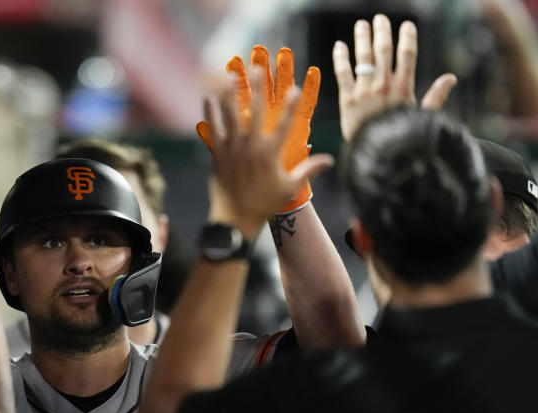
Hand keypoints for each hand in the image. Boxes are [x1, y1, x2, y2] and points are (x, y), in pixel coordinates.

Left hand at [197, 46, 319, 212]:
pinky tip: (208, 98)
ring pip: (231, 117)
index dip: (292, 106)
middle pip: (256, 112)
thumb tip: (330, 159)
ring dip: (231, 95)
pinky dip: (209, 115)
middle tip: (258, 68)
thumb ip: (309, 170)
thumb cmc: (265, 204)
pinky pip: (212, 131)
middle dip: (258, 88)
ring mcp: (232, 149)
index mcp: (271, 153)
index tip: (296, 88)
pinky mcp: (217, 155)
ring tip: (231, 76)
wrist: (236, 218)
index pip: (286, 125)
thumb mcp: (290, 187)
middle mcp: (251, 147)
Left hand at [333, 14, 457, 141]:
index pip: (408, 55)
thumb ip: (435, 97)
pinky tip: (340, 45)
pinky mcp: (347, 99)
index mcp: (404, 88)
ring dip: (362, 38)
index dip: (407, 37)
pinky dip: (340, 57)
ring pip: (363, 57)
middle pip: (384, 50)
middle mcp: (384, 86)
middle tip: (380, 18)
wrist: (375, 156)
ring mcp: (364, 92)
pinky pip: (343, 73)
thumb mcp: (421, 118)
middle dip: (382, 31)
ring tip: (362, 25)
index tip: (407, 25)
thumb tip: (451, 78)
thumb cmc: (399, 137)